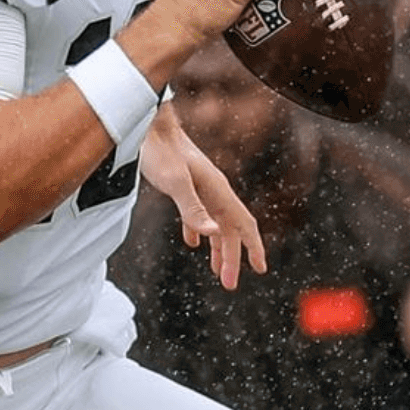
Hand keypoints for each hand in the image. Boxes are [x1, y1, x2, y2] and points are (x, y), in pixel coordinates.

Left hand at [140, 105, 266, 289]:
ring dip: (218, 248)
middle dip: (232, 258)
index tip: (260, 270)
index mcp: (217, 190)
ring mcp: (201, 187)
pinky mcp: (186, 185)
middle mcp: (214, 190)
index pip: (243, 224)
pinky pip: (199, 214)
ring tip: (217, 271)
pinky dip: (200, 231)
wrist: (148, 124)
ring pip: (216, 223)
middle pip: (229, 229)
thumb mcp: (174, 182)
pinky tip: (193, 242)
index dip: (254, 247)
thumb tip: (212, 234)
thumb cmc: (160, 150)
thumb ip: (192, 209)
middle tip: (229, 285)